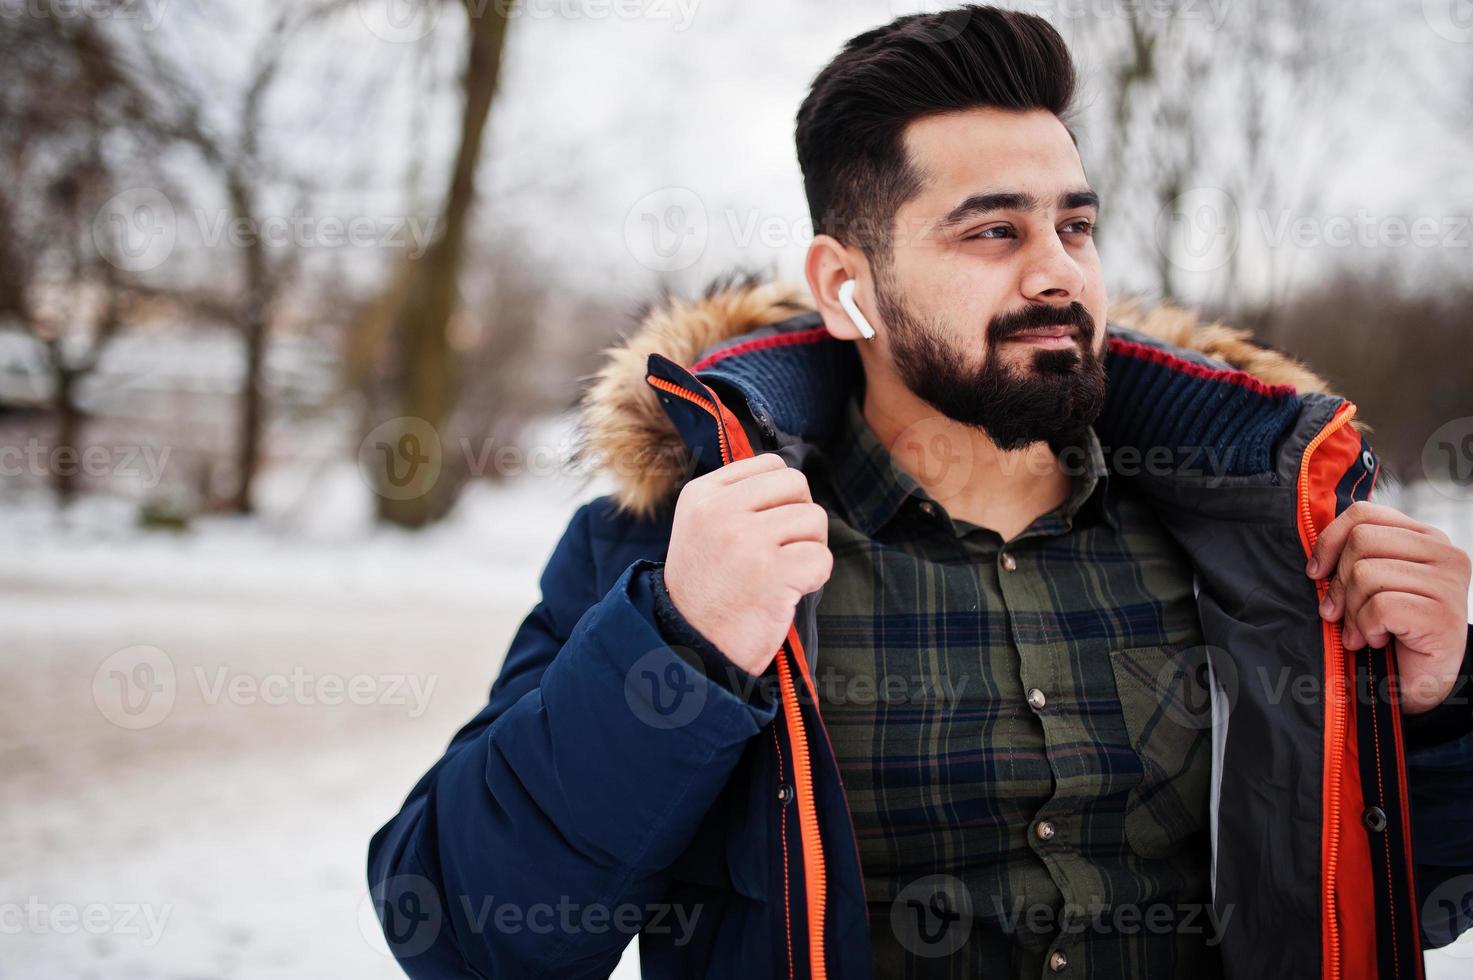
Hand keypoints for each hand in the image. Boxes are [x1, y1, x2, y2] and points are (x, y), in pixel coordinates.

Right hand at [663, 453, 832, 676]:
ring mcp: (746, 542)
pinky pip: (822, 557)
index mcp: (702, 495)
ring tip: (783, 572)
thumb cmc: (706, 588)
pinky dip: (814, 578)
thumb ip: (736, 496)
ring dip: (809, 548)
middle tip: (783, 549)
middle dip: (800, 516)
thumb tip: (790, 477)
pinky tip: (788, 592)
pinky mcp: (772, 575)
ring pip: (815, 519)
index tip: (768, 526)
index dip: (782, 495)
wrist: (691, 646)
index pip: (771, 464)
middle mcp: (720, 512)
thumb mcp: (701, 527)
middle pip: (797, 484)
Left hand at [1307, 501, 1470, 714]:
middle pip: (1361, 541)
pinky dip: (1367, 628)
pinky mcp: (1444, 615)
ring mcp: (1448, 583)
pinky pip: (1379, 607)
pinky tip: (1380, 640)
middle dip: (1340, 583)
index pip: (1364, 514)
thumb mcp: (1371, 583)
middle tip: (1340, 614)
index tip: (1317, 572)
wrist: (1418, 681)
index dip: (1329, 541)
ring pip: (1367, 574)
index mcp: (1424, 537)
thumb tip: (1316, 557)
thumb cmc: (1391, 629)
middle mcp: (1444, 553)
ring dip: (1353, 611)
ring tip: (1364, 631)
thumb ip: (1355, 557)